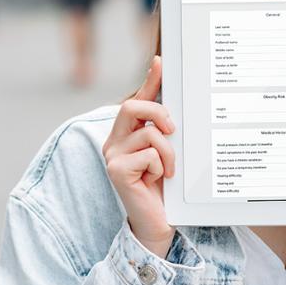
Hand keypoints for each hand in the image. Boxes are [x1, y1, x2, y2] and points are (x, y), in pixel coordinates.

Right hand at [102, 55, 176, 257]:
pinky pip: (148, 154)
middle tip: (173, 131)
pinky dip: (160, 166)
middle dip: (159, 113)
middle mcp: (113, 141)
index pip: (136, 99)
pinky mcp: (115, 170)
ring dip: (168, 152)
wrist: (157, 222)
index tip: (161, 62)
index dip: (149, 80)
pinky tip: (157, 180)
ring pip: (148, 133)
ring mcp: (111, 155)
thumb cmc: (163, 187)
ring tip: (169, 169)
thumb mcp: (166, 151)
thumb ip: (165, 128)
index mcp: (125, 133)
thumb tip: (174, 101)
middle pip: (131, 106)